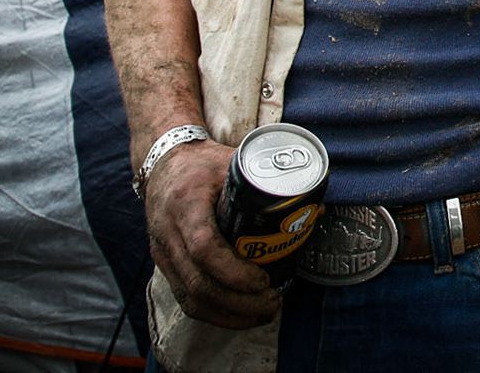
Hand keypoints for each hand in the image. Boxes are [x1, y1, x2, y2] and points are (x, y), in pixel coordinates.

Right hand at [144, 139, 279, 327]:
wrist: (162, 164)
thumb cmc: (202, 163)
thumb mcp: (233, 164)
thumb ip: (271, 184)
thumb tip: (317, 210)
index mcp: (186, 203)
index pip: (204, 247)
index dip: (234, 271)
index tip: (264, 279)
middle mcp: (169, 232)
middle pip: (199, 283)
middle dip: (239, 303)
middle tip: (273, 302)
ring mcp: (163, 252)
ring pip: (190, 298)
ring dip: (228, 314)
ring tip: (263, 312)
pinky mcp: (164, 264)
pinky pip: (185, 298)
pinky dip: (213, 313)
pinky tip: (239, 315)